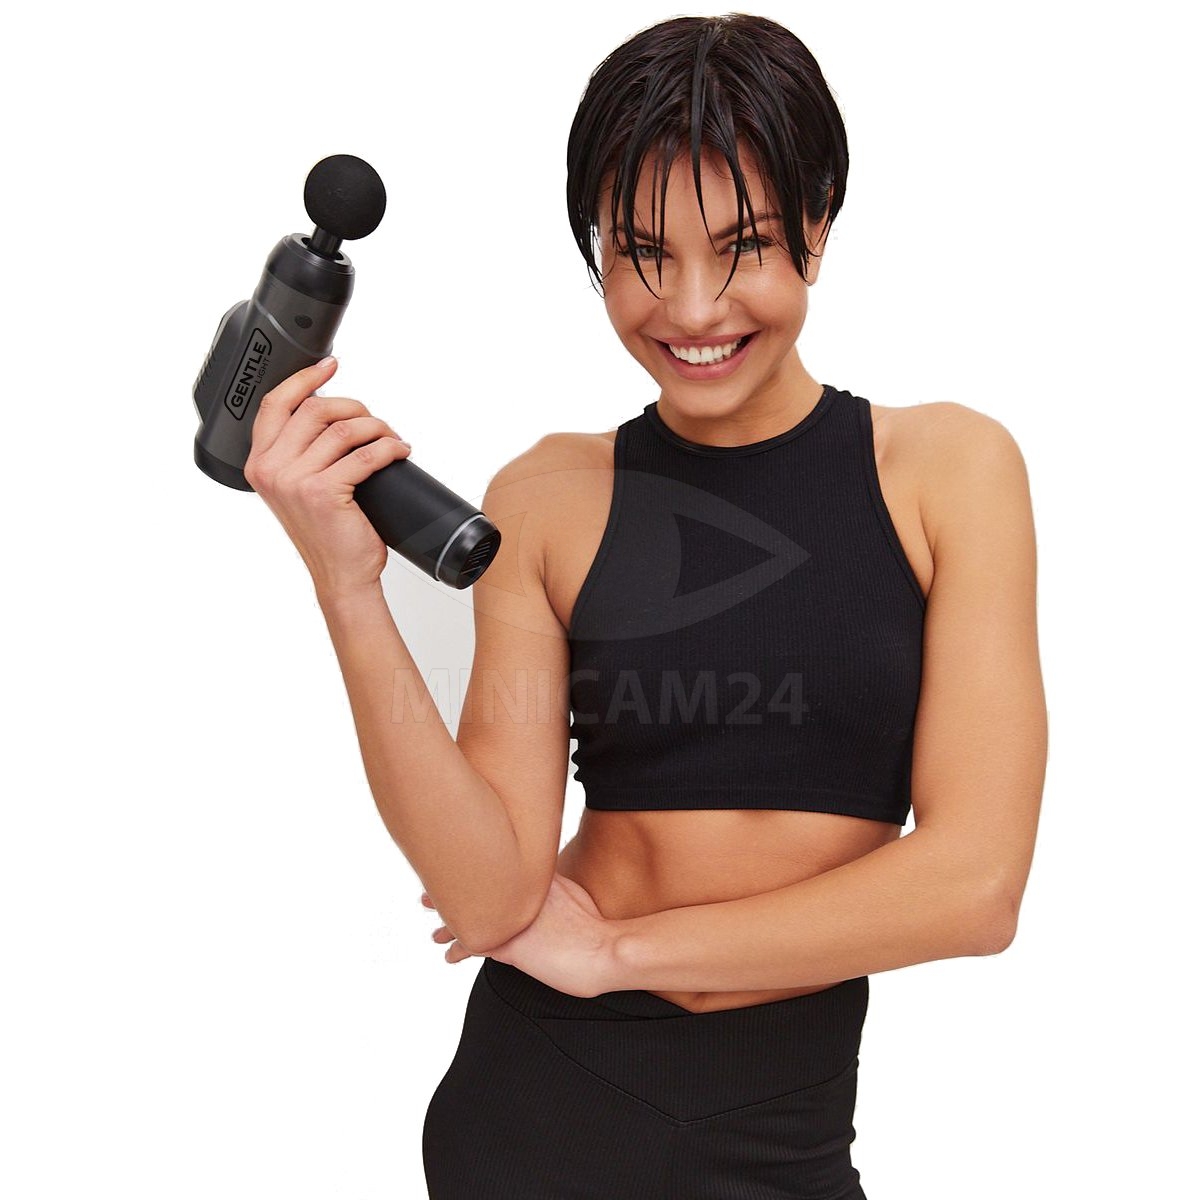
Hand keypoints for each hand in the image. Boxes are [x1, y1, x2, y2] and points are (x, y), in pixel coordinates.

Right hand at [243, 357, 412, 595]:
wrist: (341, 576)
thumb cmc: (327, 534)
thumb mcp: (299, 488)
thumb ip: (300, 453)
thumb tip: (331, 414)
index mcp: (260, 463)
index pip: (276, 404)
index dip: (304, 378)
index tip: (330, 366)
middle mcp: (270, 469)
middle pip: (315, 409)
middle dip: (354, 407)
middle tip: (375, 422)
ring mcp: (294, 480)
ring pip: (344, 428)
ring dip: (377, 427)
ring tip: (391, 438)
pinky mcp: (323, 491)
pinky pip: (366, 454)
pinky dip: (389, 447)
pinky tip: (399, 450)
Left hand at [420, 874, 619, 998]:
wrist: (609, 951)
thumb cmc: (598, 930)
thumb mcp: (576, 897)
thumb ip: (555, 891)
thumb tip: (546, 894)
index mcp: (537, 880)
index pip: (495, 869)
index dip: (472, 872)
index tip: (455, 869)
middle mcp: (521, 894)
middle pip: (475, 887)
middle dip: (449, 891)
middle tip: (426, 896)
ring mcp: (514, 918)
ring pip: (470, 914)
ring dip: (449, 922)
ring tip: (434, 932)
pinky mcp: (511, 946)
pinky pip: (474, 945)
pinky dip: (458, 949)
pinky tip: (449, 956)